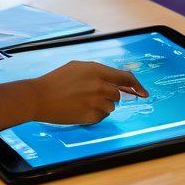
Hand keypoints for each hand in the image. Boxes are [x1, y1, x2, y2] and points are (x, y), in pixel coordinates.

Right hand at [29, 61, 148, 125]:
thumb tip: (114, 79)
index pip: (125, 78)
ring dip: (101, 106)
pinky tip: (80, 109)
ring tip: (82, 102)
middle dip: (110, 96)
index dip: (137, 85)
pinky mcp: (90, 116)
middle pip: (117, 95)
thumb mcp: (79, 67)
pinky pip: (101, 117)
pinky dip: (94, 115)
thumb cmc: (57, 80)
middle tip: (93, 96)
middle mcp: (100, 86)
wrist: (40, 97)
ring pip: (110, 108)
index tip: (144, 92)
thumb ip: (98, 72)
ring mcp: (95, 102)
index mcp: (97, 70)